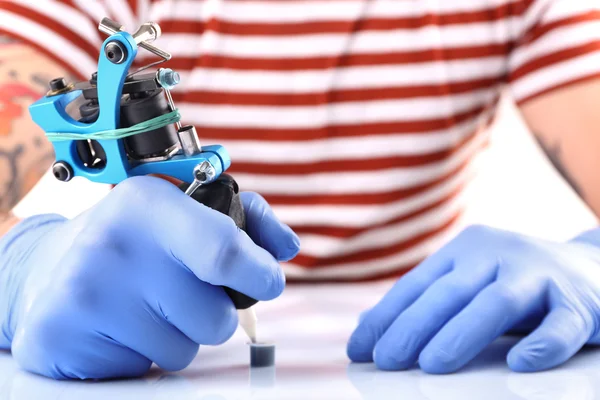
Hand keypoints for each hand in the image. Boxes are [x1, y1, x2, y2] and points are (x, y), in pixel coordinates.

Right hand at [0, 176, 298, 379]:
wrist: (47, 269)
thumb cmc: (135, 240)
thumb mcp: (186, 211)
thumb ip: (247, 222)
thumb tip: (286, 247)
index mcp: (148, 204)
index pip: (223, 251)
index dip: (259, 274)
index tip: (268, 281)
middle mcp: (112, 247)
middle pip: (215, 317)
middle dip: (215, 314)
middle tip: (181, 293)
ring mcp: (83, 296)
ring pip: (184, 350)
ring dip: (178, 336)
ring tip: (145, 307)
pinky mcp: (60, 340)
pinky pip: (146, 370)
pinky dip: (145, 355)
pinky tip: (120, 327)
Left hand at [347, 225, 599, 372]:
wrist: (594, 268)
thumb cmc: (518, 284)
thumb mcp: (471, 283)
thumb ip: (428, 303)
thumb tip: (369, 330)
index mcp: (466, 249)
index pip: (417, 284)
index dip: (386, 317)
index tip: (359, 349)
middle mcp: (498, 254)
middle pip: (449, 292)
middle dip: (412, 328)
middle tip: (385, 362)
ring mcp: (539, 274)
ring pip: (496, 303)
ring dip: (461, 335)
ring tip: (431, 366)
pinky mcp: (580, 302)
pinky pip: (560, 325)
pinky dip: (540, 344)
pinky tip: (518, 364)